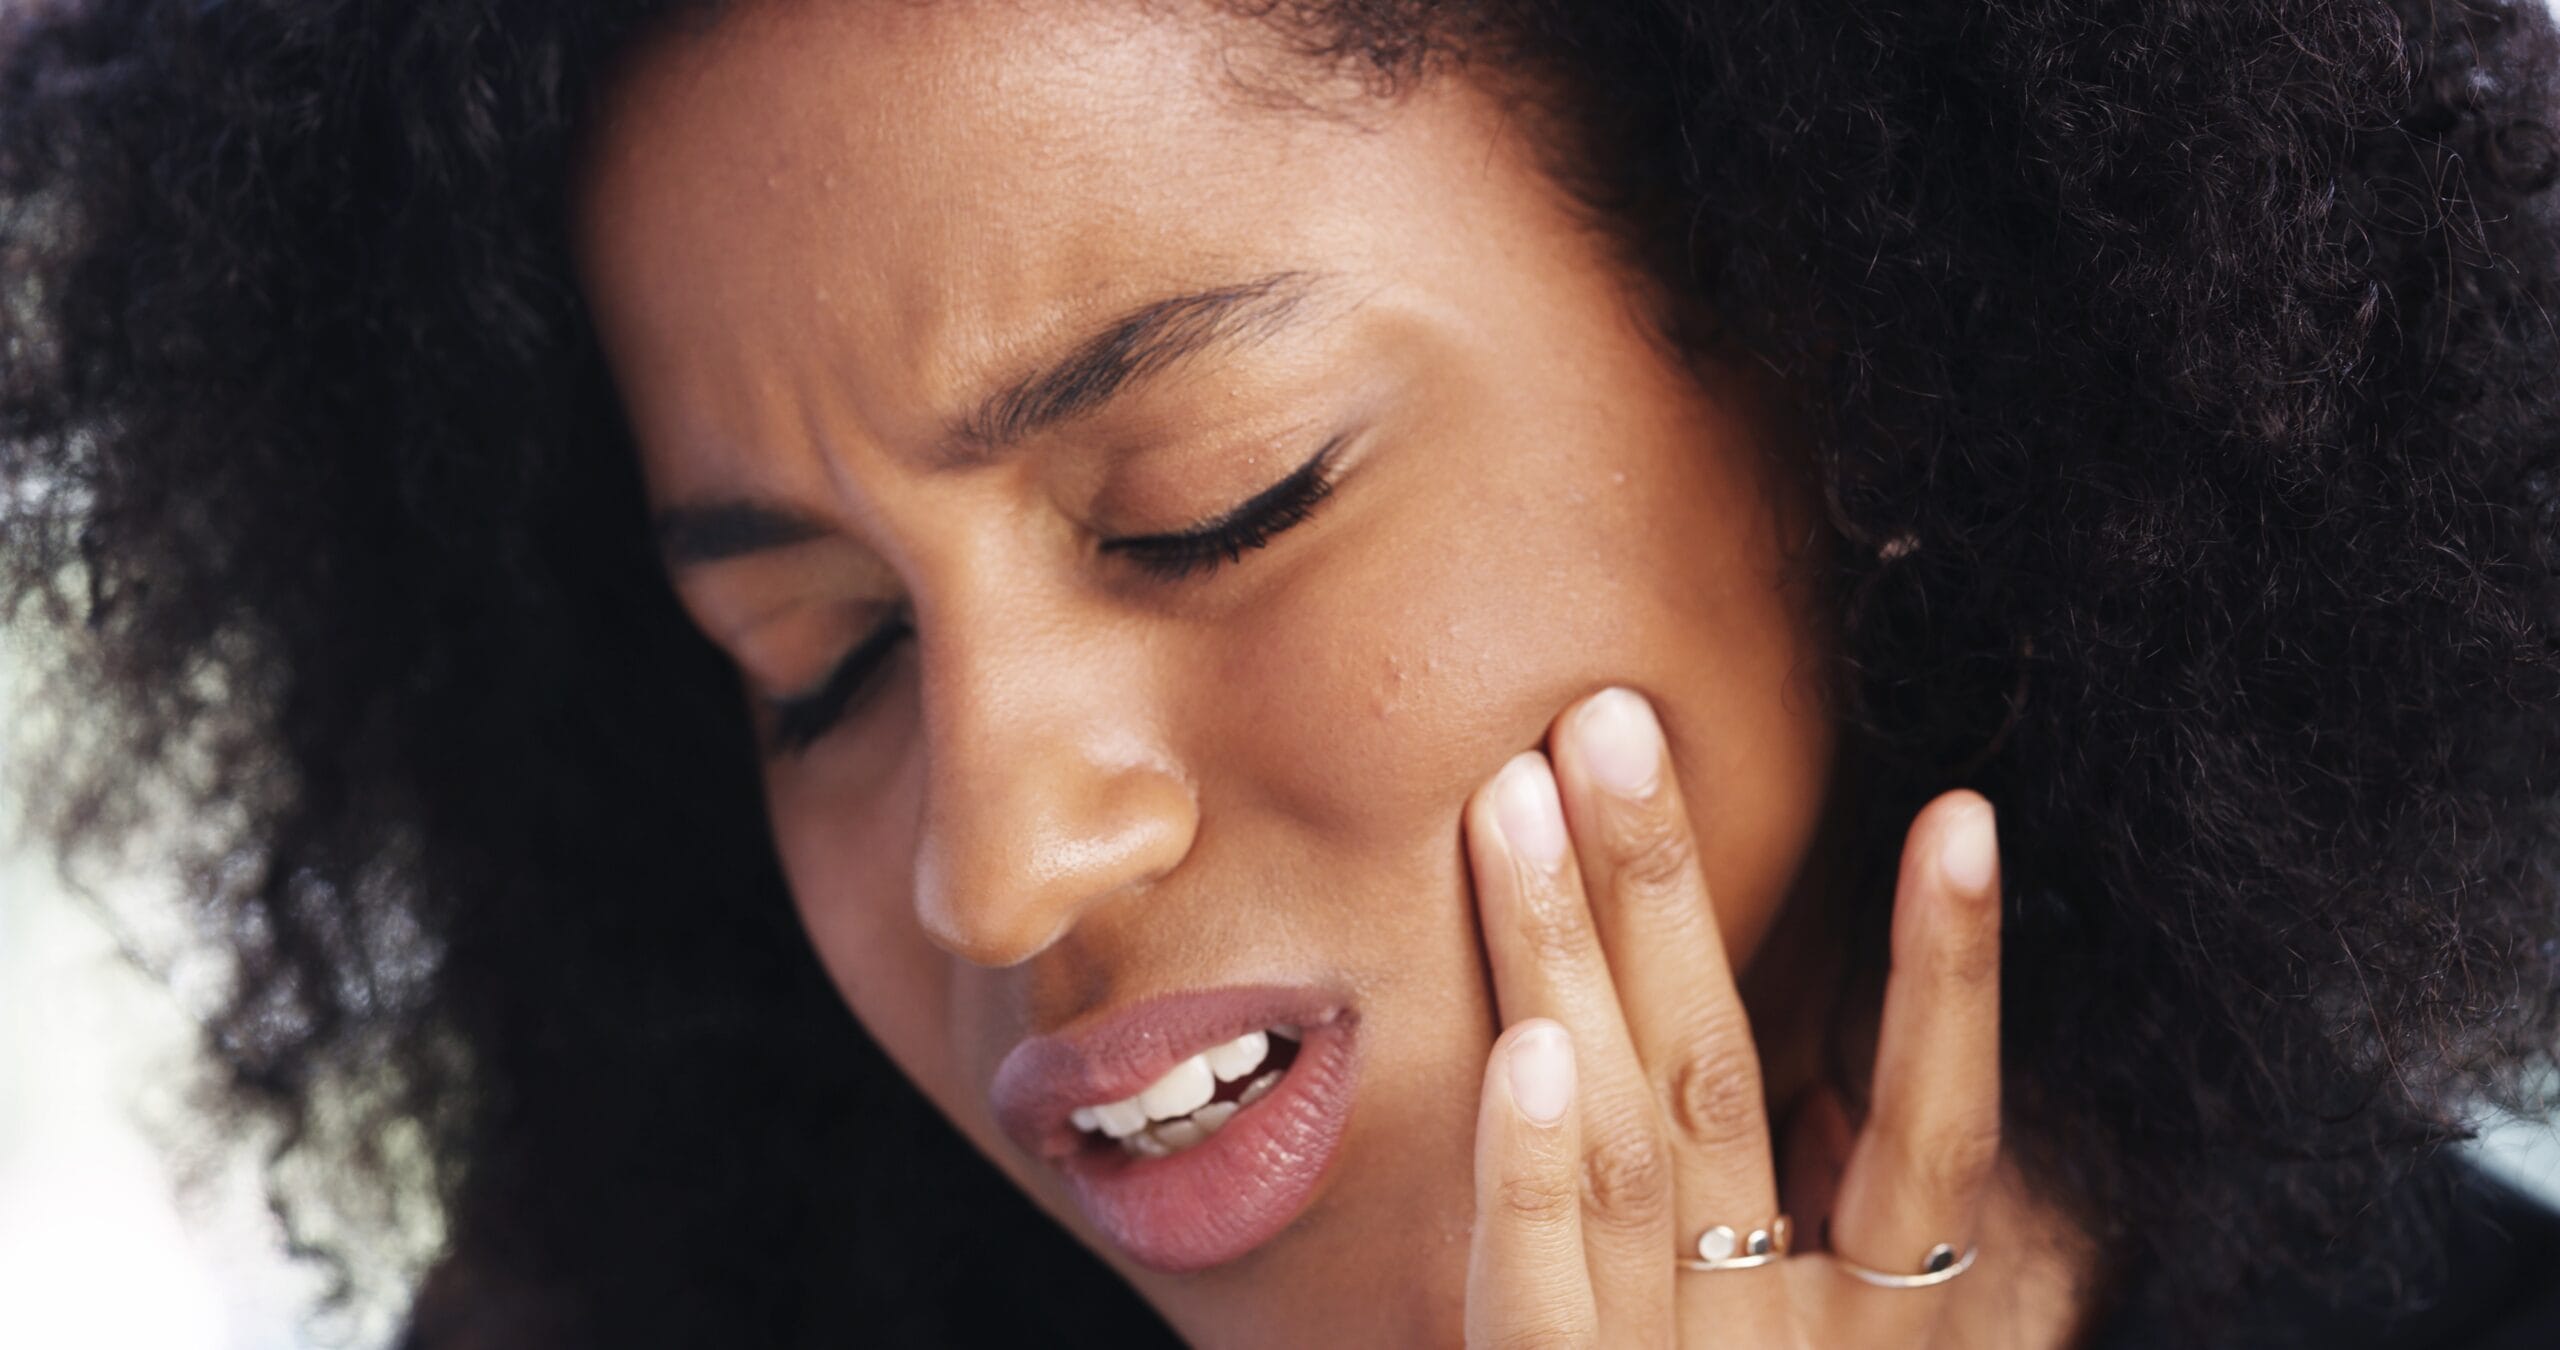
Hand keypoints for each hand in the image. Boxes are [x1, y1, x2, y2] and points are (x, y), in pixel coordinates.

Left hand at [1461, 687, 2003, 1347]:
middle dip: (1669, 894)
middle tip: (1610, 721)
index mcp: (1872, 1333)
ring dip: (1568, 963)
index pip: (1937, 1137)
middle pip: (1727, 1094)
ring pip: (1628, 1160)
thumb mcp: (1795, 1336)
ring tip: (1518, 800)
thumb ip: (1816, 1233)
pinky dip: (1532, 1180)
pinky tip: (1526, 1050)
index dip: (1953, 981)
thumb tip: (1808, 1068)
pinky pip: (1537, 1308)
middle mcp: (1782, 1349)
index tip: (1962, 814)